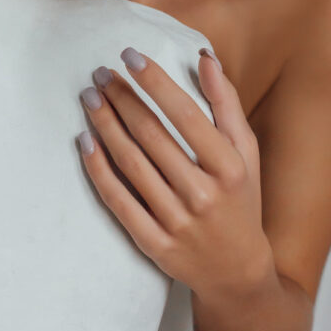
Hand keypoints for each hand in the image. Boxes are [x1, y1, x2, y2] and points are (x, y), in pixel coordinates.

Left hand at [76, 47, 273, 301]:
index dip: (155, 82)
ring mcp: (177, 222)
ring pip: (130, 163)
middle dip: (121, 98)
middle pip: (151, 136)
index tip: (130, 56)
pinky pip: (118, 200)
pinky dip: (97, 169)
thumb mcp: (245, 152)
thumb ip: (226, 103)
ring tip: (89, 96)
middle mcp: (203, 194)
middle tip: (100, 73)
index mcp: (228, 167)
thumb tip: (205, 57)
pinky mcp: (154, 244)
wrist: (238, 274)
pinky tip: (85, 141)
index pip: (185, 115)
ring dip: (105, 124)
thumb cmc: (240, 200)